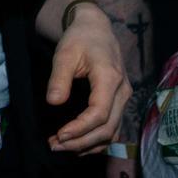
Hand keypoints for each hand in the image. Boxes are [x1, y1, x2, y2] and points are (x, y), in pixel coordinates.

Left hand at [48, 3, 131, 152]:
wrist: (97, 30)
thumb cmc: (80, 39)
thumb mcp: (65, 53)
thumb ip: (59, 78)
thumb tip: (54, 102)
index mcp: (110, 78)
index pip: (99, 113)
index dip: (80, 128)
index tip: (59, 135)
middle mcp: (122, 92)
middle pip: (107, 128)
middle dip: (81, 141)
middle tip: (54, 145)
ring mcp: (123, 98)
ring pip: (112, 131)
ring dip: (88, 144)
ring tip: (62, 147)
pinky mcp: (119, 102)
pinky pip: (113, 128)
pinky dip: (98, 140)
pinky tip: (79, 145)